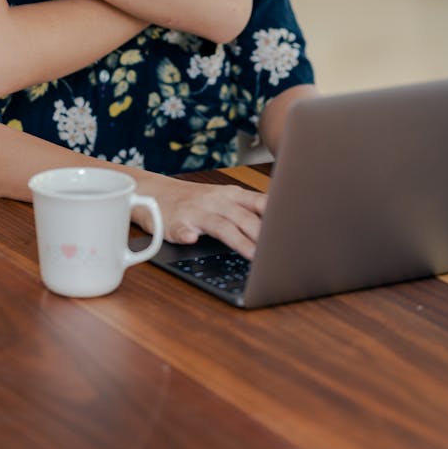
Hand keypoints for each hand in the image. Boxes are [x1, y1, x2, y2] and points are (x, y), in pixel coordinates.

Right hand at [136, 177, 266, 259]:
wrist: (154, 191)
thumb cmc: (195, 199)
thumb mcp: (223, 198)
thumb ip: (247, 210)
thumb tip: (278, 226)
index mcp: (230, 195)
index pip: (259, 203)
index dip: (276, 216)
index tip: (293, 229)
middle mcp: (215, 201)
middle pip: (244, 217)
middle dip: (263, 235)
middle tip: (279, 253)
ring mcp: (195, 211)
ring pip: (221, 226)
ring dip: (238, 241)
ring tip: (254, 256)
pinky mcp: (175, 223)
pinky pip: (182, 230)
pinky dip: (188, 235)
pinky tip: (192, 240)